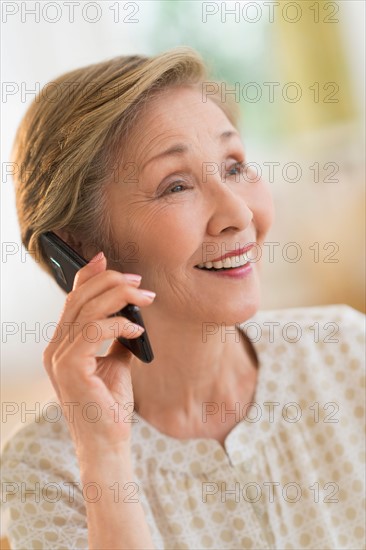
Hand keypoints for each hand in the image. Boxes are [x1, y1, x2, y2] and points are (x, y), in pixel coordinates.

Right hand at [42, 251, 155, 458]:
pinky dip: (117, 324)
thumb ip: (117, 339)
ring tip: (145, 298)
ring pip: (86, 309)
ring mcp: (58, 358)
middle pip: (78, 298)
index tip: (106, 260)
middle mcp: (55, 348)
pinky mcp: (70, 367)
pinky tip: (135, 329)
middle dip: (111, 282)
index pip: (71, 300)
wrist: (107, 444)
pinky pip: (93, 330)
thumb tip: (132, 315)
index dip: (87, 275)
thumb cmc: (110, 407)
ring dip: (119, 297)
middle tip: (139, 282)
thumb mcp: (116, 365)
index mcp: (63, 345)